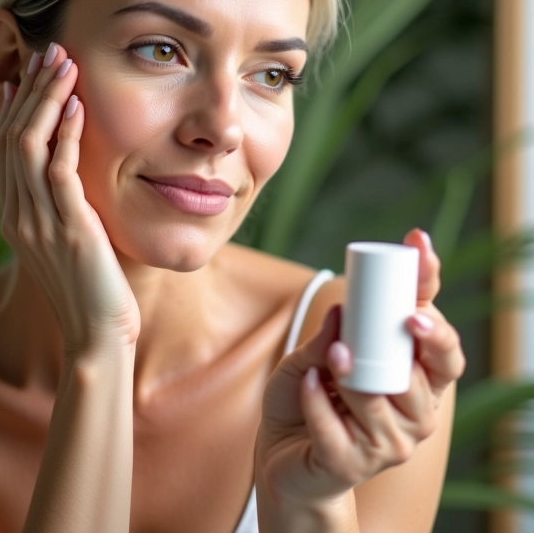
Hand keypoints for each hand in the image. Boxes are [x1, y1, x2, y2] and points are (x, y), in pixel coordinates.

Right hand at [0, 42, 140, 352]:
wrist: (97, 335)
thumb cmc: (90, 288)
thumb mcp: (67, 240)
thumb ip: (60, 207)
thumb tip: (69, 175)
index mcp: (15, 216)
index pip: (7, 149)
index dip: (16, 108)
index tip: (28, 74)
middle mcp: (18, 214)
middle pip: (13, 137)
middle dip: (31, 90)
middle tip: (48, 52)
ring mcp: (37, 221)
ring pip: (29, 145)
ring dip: (46, 99)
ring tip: (62, 62)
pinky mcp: (65, 227)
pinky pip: (58, 169)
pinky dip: (64, 133)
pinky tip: (76, 104)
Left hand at [256, 229, 465, 506]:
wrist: (279, 452)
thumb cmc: (306, 395)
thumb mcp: (312, 355)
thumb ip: (326, 338)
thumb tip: (342, 310)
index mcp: (413, 378)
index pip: (442, 343)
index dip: (439, 302)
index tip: (422, 255)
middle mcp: (414, 412)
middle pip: (435, 372)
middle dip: (427, 339)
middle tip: (408, 317)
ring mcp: (388, 443)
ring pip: (385, 401)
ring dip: (356, 374)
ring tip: (333, 356)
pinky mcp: (354, 465)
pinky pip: (338, 430)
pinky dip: (318, 404)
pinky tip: (308, 385)